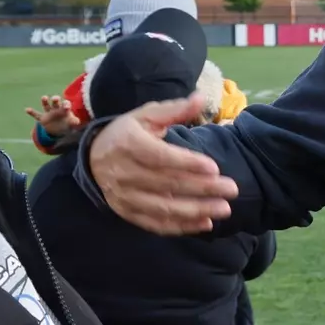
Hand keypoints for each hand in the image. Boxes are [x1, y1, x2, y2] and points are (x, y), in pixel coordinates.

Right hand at [26, 95, 80, 135]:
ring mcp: (49, 113)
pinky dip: (32, 112)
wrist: (58, 129)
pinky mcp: (42, 118)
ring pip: (46, 105)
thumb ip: (74, 122)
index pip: (65, 104)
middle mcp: (56, 108)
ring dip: (45, 101)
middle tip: (55, 99)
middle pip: (55, 102)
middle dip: (55, 99)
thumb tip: (78, 122)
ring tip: (44, 98)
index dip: (66, 104)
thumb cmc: (67, 123)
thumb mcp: (72, 124)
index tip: (66, 107)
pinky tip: (27, 109)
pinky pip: (36, 115)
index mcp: (64, 109)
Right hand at [89, 94, 237, 235]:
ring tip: (224, 209)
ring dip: (196, 211)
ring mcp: (125, 196)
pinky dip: (181, 226)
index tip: (214, 167)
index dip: (187, 163)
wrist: (92, 158)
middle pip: (168, 183)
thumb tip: (201, 97)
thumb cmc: (126, 133)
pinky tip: (205, 223)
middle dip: (203, 188)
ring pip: (164, 207)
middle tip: (231, 189)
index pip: (160, 157)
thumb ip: (175, 109)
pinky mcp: (127, 213)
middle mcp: (124, 173)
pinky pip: (156, 223)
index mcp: (129, 144)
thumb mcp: (146, 115)